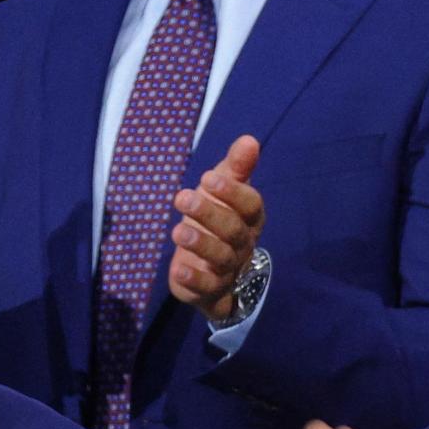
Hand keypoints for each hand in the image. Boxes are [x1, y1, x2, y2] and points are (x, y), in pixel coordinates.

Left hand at [169, 135, 264, 320]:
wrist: (207, 267)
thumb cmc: (217, 219)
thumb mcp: (222, 190)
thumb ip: (236, 167)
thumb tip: (250, 140)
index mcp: (250, 219)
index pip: (251, 205)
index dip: (232, 192)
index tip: (207, 177)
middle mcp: (244, 245)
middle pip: (233, 230)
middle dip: (209, 213)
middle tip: (182, 197)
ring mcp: (228, 269)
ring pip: (221, 257)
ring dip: (200, 243)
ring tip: (178, 231)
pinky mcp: (210, 289)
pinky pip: (207, 286)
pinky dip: (194, 279)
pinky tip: (178, 270)